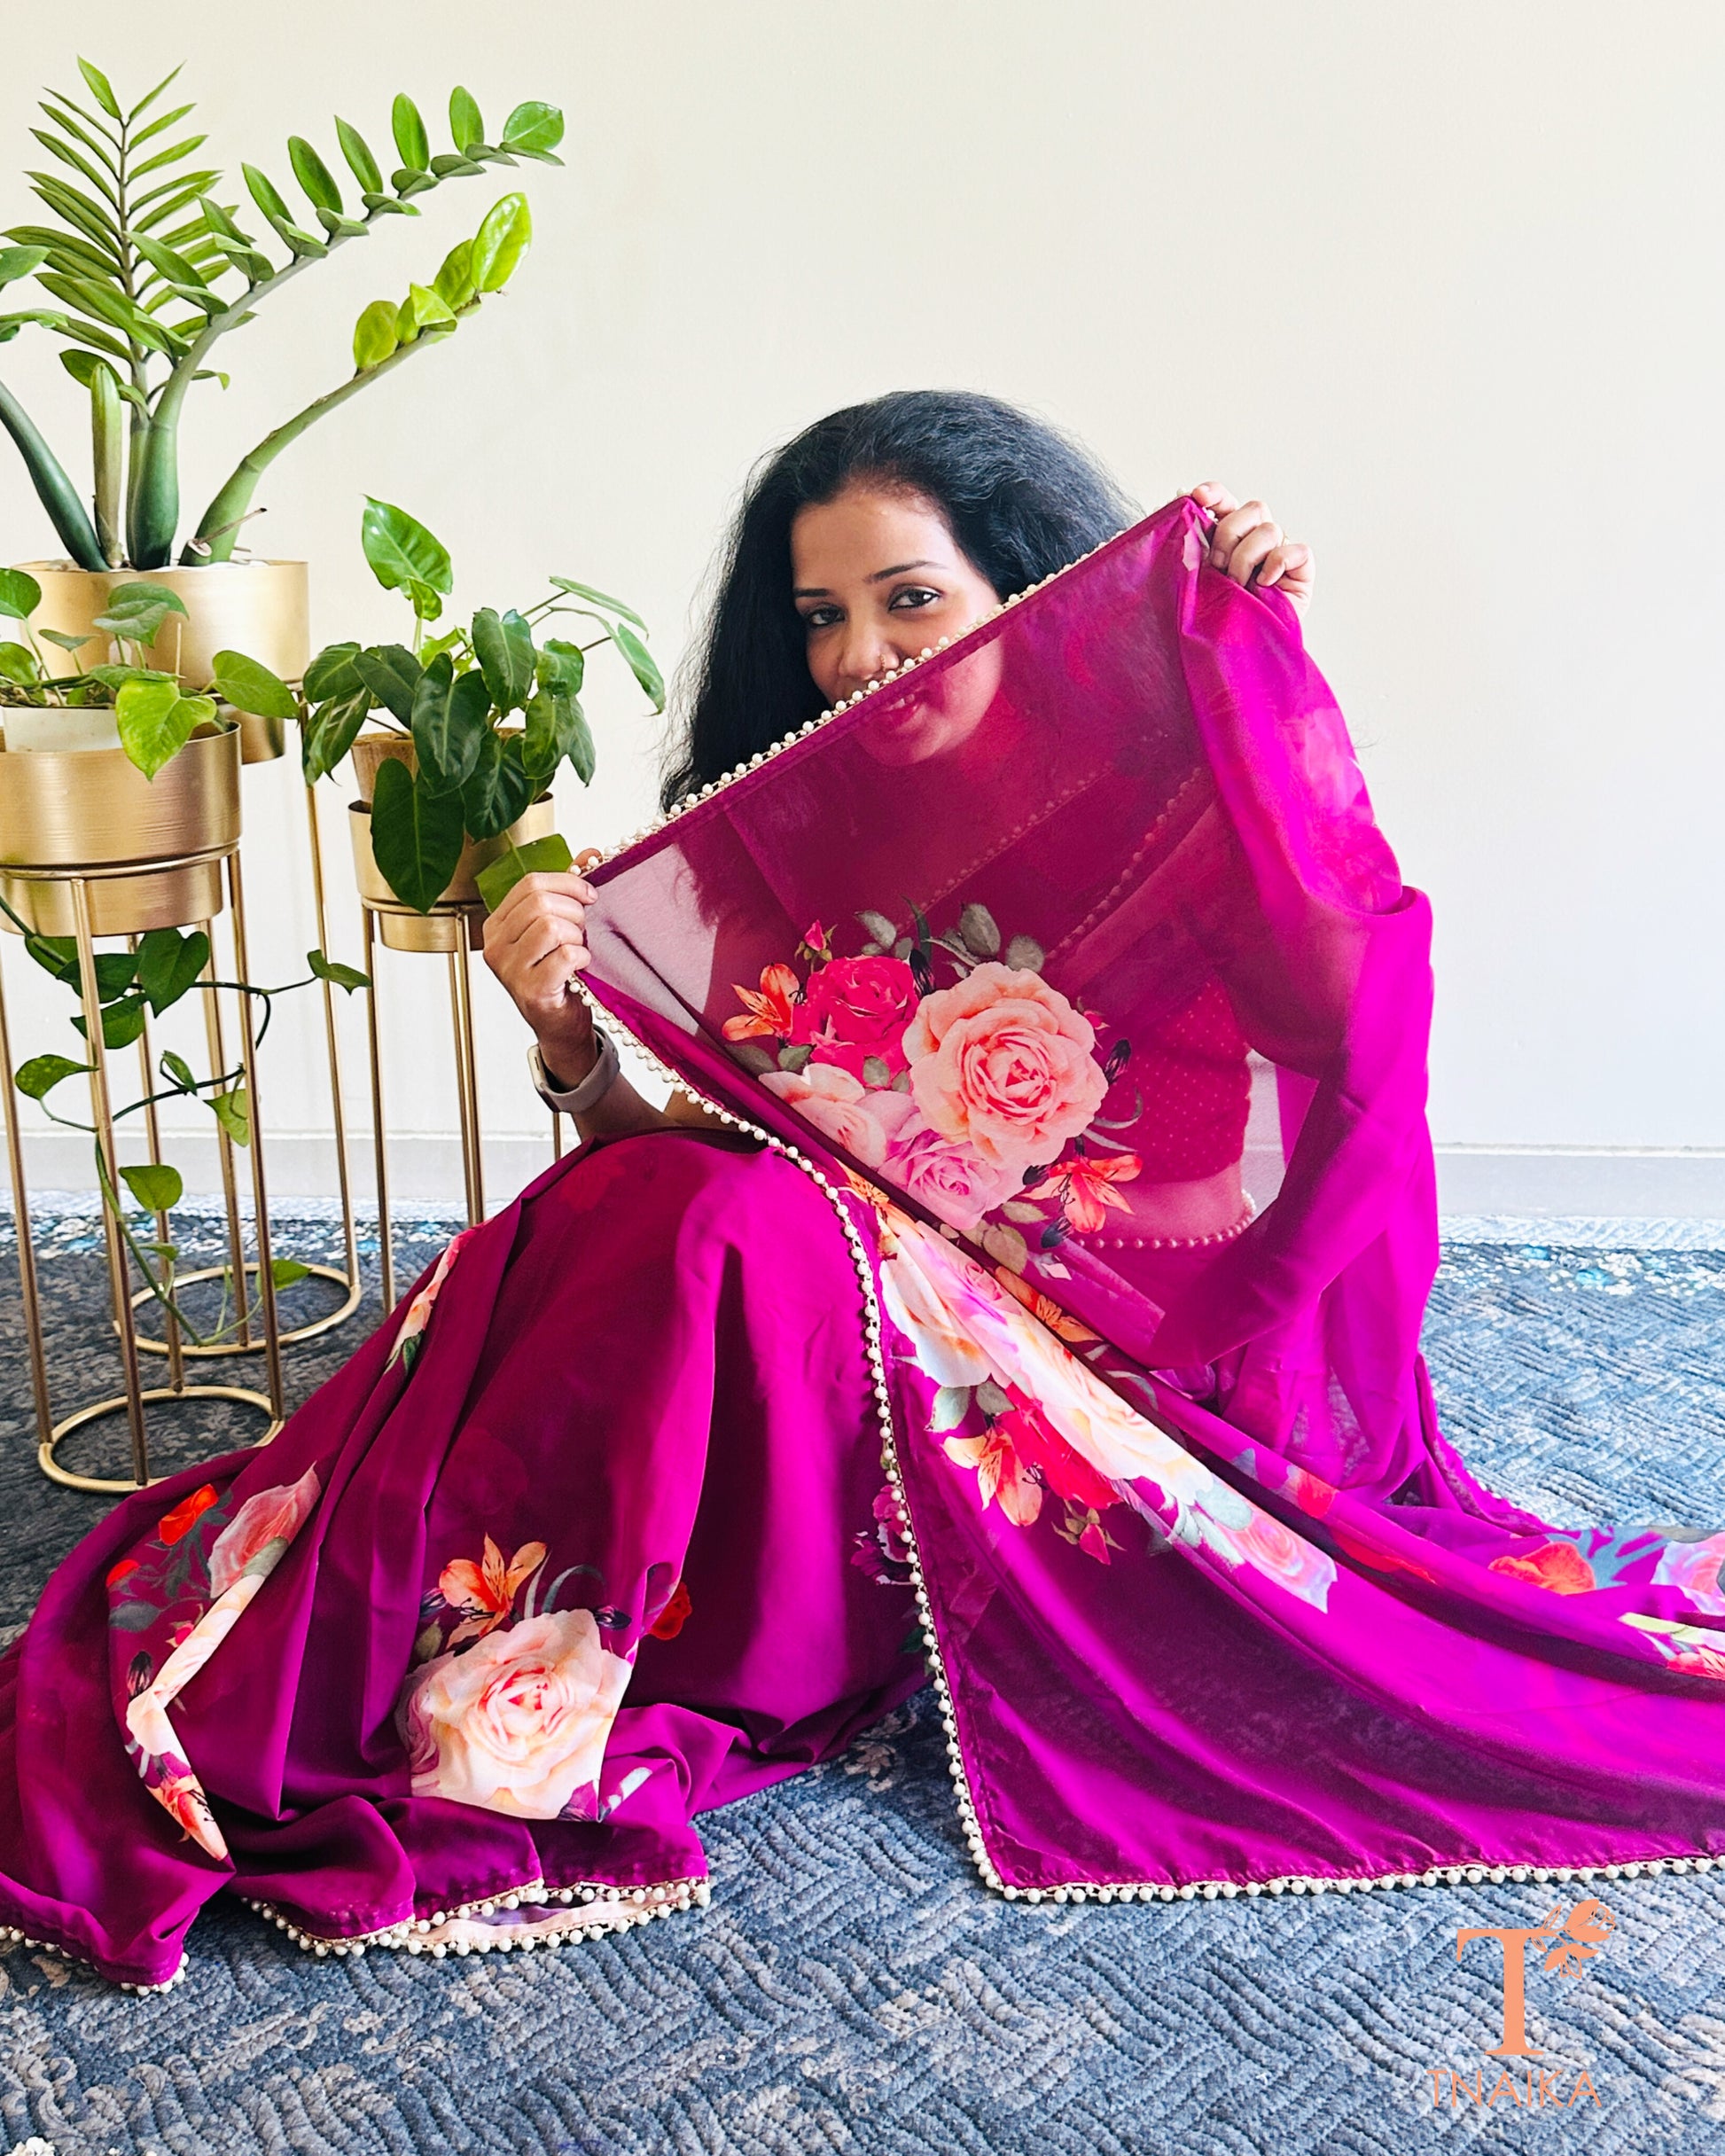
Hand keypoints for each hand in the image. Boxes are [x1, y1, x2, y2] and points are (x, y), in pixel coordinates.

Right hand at [480, 857, 601, 1083]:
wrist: (561, 1024)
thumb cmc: (561, 973)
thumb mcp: (562, 925)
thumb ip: (569, 889)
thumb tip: (589, 854)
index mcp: (498, 923)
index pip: (529, 883)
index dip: (567, 882)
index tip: (589, 895)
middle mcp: (495, 944)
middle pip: (540, 902)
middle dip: (574, 911)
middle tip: (585, 929)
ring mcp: (509, 969)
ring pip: (551, 926)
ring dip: (578, 936)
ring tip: (579, 950)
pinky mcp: (530, 990)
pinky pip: (564, 956)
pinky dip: (581, 957)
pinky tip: (581, 967)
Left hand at [1188, 482, 1314, 613]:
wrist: (1234, 654)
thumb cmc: (1213, 618)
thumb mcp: (1190, 579)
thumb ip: (1184, 543)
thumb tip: (1178, 497)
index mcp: (1229, 538)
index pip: (1226, 502)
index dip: (1215, 494)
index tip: (1198, 498)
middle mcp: (1256, 541)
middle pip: (1253, 509)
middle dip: (1229, 534)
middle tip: (1217, 566)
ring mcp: (1279, 555)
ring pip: (1270, 529)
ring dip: (1247, 557)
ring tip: (1237, 585)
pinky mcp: (1301, 572)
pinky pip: (1297, 550)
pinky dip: (1278, 563)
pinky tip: (1264, 583)